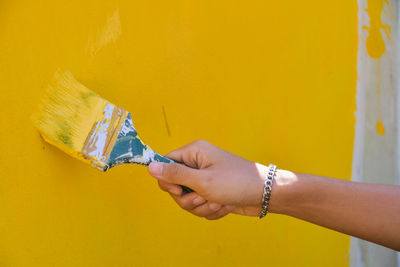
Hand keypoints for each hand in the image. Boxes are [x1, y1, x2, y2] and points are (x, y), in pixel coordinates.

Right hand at [147, 140, 269, 218]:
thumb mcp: (202, 180)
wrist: (265, 194)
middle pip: (174, 186)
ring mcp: (204, 179)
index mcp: (193, 152)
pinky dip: (210, 210)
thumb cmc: (236, 182)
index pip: (165, 164)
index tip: (179, 190)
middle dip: (188, 198)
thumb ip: (174, 175)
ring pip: (186, 199)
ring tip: (218, 202)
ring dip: (201, 206)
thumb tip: (149, 166)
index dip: (168, 181)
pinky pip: (199, 206)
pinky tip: (224, 206)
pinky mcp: (211, 192)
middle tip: (204, 197)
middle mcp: (197, 164)